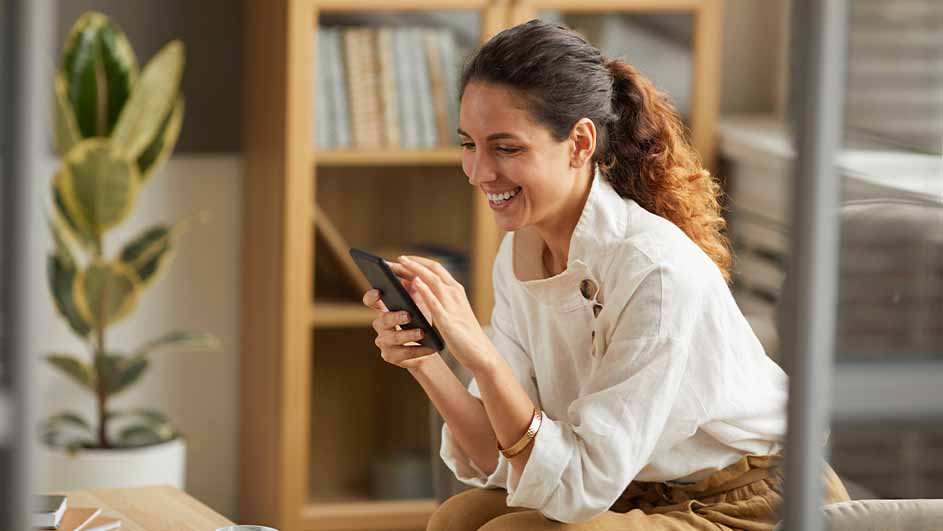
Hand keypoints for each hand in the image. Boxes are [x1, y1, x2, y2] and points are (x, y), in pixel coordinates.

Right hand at [362, 287, 437, 369]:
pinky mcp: (391, 356)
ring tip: (422, 332)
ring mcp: (384, 341)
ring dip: (408, 335)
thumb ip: (415, 290)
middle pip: (382, 320)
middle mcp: (380, 325)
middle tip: (409, 315)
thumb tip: (416, 274)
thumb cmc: (422, 320)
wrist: (429, 346)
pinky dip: (418, 350)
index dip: (371, 296)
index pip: (370, 300)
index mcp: (384, 308)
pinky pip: (403, 354)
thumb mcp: (420, 303)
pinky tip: (430, 347)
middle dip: (395, 317)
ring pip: (392, 338)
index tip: (379, 291)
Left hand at [390, 255, 496, 374]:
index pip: (436, 268)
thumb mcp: (449, 311)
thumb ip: (435, 299)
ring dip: (414, 270)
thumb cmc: (463, 333)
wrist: (479, 352)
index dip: (418, 261)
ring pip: (432, 280)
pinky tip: (414, 283)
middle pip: (432, 270)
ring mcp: (452, 304)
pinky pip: (434, 301)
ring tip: (398, 264)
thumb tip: (415, 288)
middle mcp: (455, 292)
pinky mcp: (447, 320)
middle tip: (394, 260)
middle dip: (412, 263)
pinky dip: (424, 290)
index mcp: (456, 290)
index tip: (403, 259)